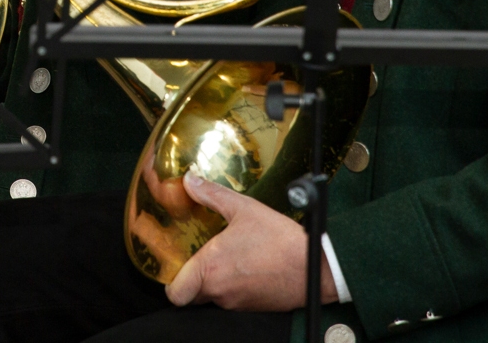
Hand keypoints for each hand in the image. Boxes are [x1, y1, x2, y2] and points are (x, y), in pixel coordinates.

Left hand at [165, 172, 336, 309]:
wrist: (316, 266)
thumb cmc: (280, 240)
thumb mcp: (243, 208)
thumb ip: (211, 194)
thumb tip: (190, 180)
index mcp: (211, 268)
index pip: (175, 292)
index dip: (171, 282)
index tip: (175, 267)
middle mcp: (220, 291)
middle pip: (191, 295)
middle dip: (190, 280)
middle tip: (196, 260)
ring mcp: (237, 302)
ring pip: (213, 298)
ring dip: (214, 282)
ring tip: (224, 259)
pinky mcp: (254, 307)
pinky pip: (234, 300)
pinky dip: (234, 287)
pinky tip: (244, 267)